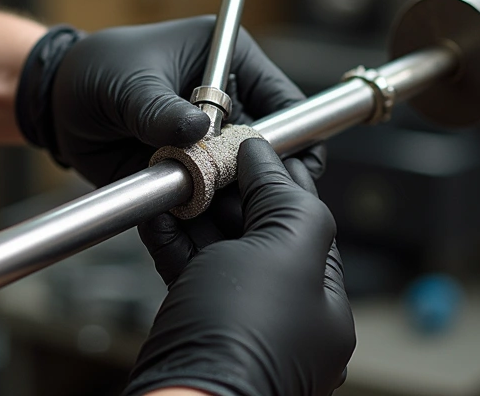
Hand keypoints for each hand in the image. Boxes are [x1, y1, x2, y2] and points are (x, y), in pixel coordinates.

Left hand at [16, 17, 322, 186]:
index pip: (284, 101)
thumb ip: (159, 108)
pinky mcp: (192, 174)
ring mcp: (212, 143)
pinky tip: (190, 221)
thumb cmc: (96, 71)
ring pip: (242, 182)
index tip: (284, 168)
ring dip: (231, 202)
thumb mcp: (127, 82)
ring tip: (211, 214)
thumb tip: (197, 130)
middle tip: (242, 200)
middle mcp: (230, 105)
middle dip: (261, 179)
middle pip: (270, 151)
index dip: (291, 135)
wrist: (58, 105)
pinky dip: (203, 214)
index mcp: (229, 61)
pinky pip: (210, 201)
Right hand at [125, 139, 354, 395]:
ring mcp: (236, 320)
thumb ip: (287, 199)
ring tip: (177, 175)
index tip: (252, 141)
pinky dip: (170, 238)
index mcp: (322, 300)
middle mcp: (284, 312)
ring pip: (217, 248)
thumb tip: (267, 158)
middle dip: (230, 189)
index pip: (304, 218)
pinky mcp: (194, 324)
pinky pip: (186, 270)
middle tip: (206, 154)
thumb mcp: (288, 253)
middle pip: (258, 230)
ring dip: (196, 208)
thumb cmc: (244, 338)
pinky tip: (157, 211)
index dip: (279, 174)